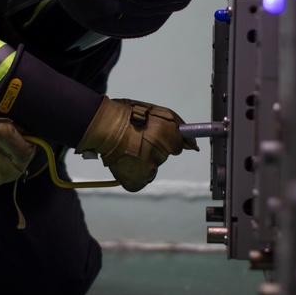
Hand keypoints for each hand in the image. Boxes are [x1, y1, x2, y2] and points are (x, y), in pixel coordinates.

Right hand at [76, 97, 197, 191]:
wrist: (102, 126)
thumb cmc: (127, 114)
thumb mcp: (158, 113)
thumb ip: (179, 126)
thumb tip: (193, 145)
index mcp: (167, 135)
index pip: (178, 145)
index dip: (166, 139)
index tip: (156, 137)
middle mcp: (160, 154)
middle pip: (163, 155)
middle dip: (153, 149)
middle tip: (137, 140)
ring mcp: (148, 169)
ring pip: (152, 167)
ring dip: (144, 161)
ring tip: (128, 149)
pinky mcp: (136, 181)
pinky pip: (142, 179)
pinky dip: (135, 173)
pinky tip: (126, 161)